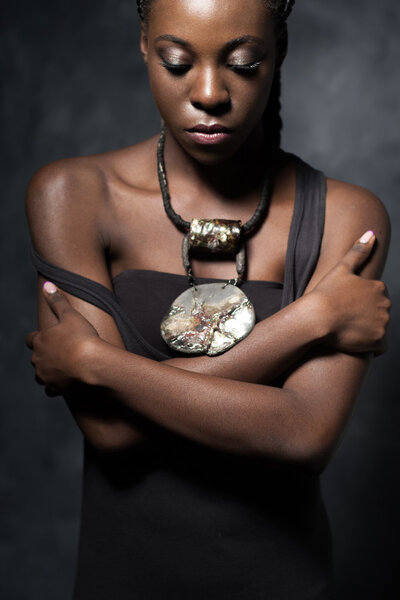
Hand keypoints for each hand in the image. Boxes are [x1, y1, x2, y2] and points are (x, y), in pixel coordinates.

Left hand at [26, 282, 99, 394]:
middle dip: (44, 355)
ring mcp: (44, 375)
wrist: (91, 363)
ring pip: (40, 374)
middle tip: (61, 353)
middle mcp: (38, 358)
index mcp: (40, 340)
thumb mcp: (70, 315)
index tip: (48, 339)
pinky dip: (55, 386)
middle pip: (35, 357)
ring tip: (63, 368)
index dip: (38, 339)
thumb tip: (47, 285)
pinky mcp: (54, 388)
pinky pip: (49, 389)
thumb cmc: (82, 337)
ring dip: (48, 371)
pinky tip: (65, 383)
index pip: (30, 339)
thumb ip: (57, 300)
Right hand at [311, 231, 390, 354]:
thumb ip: (359, 251)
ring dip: (368, 331)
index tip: (346, 306)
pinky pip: (380, 347)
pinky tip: (356, 342)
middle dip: (366, 316)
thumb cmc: (325, 293)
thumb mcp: (342, 268)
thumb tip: (371, 233)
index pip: (375, 298)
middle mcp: (385, 304)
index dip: (360, 303)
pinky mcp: (378, 341)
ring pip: (379, 329)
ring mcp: (383, 323)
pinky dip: (371, 346)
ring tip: (347, 330)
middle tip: (345, 319)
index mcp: (378, 287)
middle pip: (379, 313)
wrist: (316, 317)